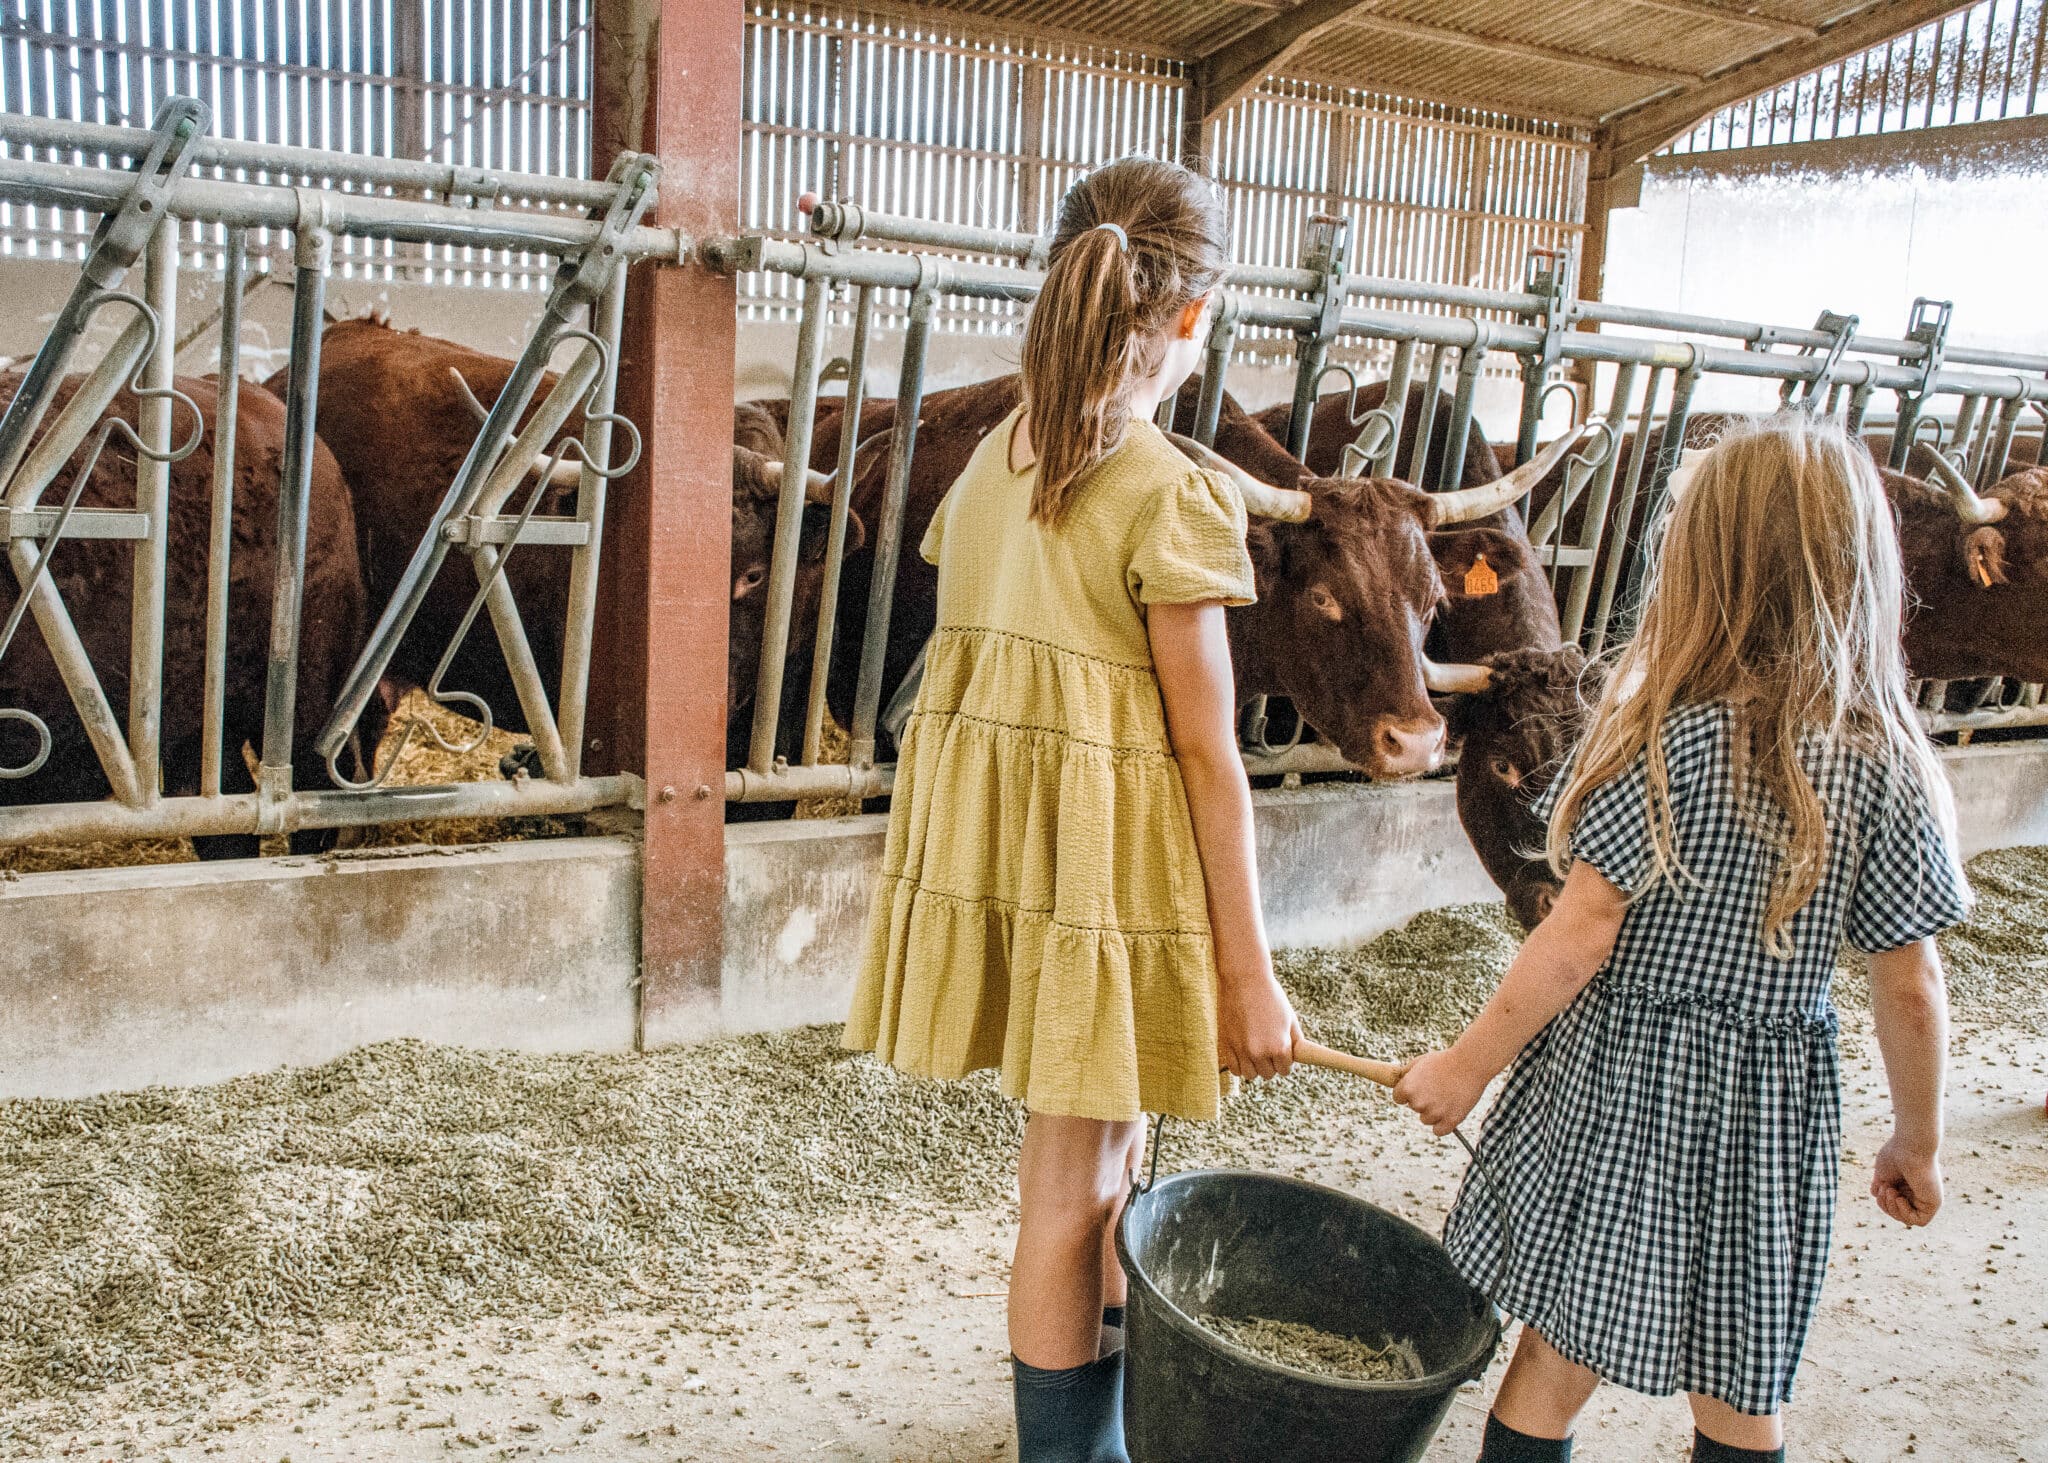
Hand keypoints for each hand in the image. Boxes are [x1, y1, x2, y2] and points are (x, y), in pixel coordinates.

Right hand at [1218, 966, 1299, 1080]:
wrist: (1244, 980)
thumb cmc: (1270, 996)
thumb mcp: (1289, 1017)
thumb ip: (1295, 1040)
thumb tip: (1296, 1055)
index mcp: (1279, 1047)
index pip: (1285, 1070)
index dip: (1285, 1062)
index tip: (1282, 1054)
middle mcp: (1260, 1053)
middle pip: (1268, 1074)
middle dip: (1271, 1064)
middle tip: (1269, 1049)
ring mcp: (1241, 1050)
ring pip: (1251, 1075)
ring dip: (1255, 1067)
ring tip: (1256, 1052)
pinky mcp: (1227, 1045)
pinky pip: (1234, 1069)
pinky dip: (1240, 1065)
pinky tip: (1243, 1054)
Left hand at [1393, 1048, 1488, 1136]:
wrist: (1470, 1063)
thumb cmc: (1445, 1060)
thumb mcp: (1420, 1062)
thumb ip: (1406, 1074)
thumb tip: (1398, 1082)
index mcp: (1407, 1088)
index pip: (1398, 1098)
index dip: (1408, 1093)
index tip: (1419, 1089)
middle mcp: (1418, 1103)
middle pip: (1414, 1108)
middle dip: (1423, 1100)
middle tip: (1438, 1088)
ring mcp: (1434, 1113)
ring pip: (1426, 1120)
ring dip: (1434, 1112)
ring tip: (1448, 1096)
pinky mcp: (1450, 1121)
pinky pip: (1439, 1131)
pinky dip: (1444, 1125)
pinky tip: (1450, 1111)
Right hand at [1871, 1133, 1941, 1225]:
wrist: (1910, 1146)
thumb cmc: (1895, 1155)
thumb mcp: (1882, 1173)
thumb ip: (1880, 1186)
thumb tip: (1877, 1195)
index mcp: (1905, 1186)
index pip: (1892, 1205)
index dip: (1883, 1202)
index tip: (1879, 1186)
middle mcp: (1917, 1194)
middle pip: (1897, 1213)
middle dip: (1886, 1205)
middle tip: (1886, 1188)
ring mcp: (1925, 1199)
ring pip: (1906, 1219)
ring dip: (1893, 1209)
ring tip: (1891, 1190)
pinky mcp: (1933, 1202)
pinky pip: (1920, 1221)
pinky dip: (1905, 1214)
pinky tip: (1900, 1198)